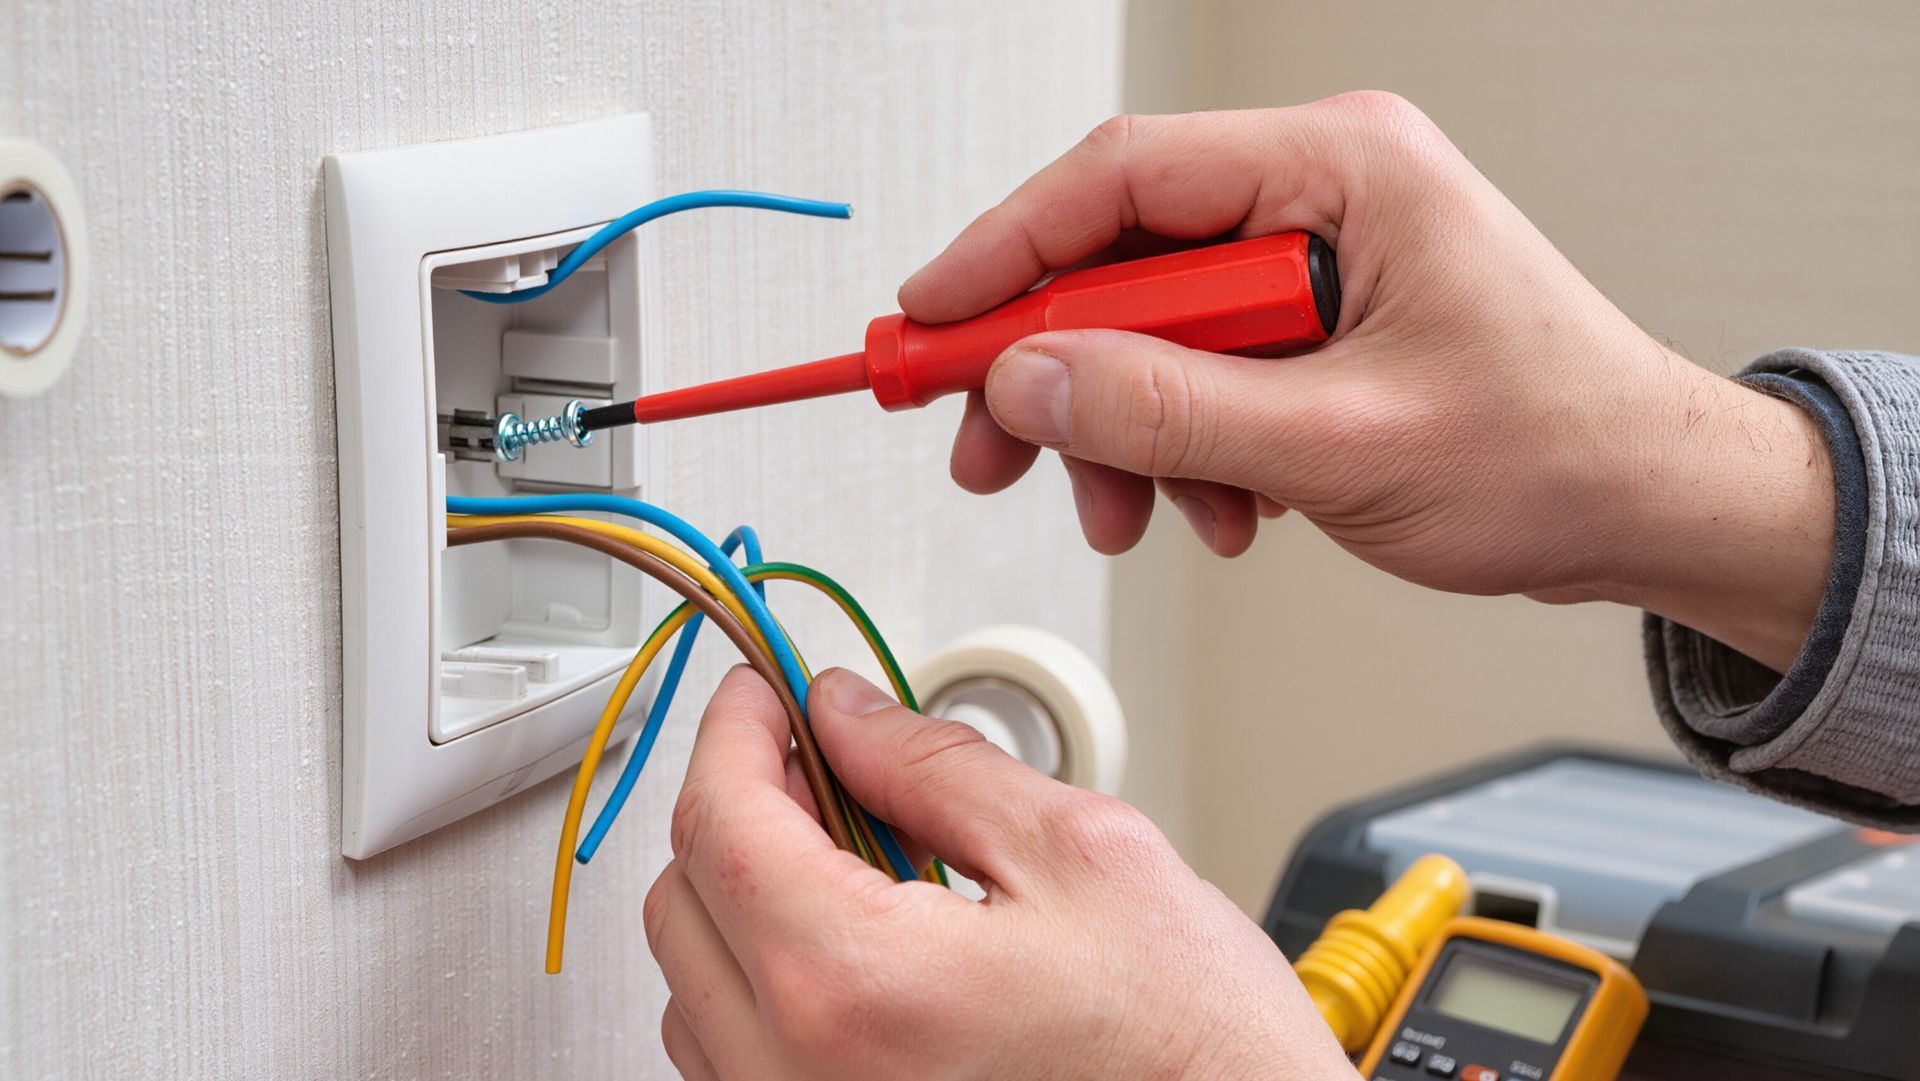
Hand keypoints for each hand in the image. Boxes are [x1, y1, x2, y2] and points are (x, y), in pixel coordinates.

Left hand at [646, 667, 1354, 1079]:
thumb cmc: (1191, 1049)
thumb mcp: (1082, 856)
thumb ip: (937, 767)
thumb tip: (847, 714)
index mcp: (855, 985)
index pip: (723, 821)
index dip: (737, 728)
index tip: (765, 688)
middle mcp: (799, 1075)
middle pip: (684, 898)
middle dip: (739, 801)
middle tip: (816, 753)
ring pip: (693, 983)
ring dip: (744, 892)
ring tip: (850, 848)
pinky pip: (732, 1056)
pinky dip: (763, 977)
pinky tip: (853, 938)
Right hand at [903, 95, 1833, 670]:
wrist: (1647, 509)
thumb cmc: (1554, 450)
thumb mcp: (1341, 444)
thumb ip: (1168, 408)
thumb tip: (1028, 377)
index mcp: (1341, 168)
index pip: (1120, 179)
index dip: (1003, 251)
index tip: (926, 323)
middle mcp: (1321, 193)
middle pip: (1120, 256)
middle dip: (1054, 369)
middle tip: (987, 445)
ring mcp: (1316, 257)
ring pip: (1150, 326)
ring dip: (1124, 429)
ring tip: (1136, 511)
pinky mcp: (1316, 321)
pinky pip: (1200, 369)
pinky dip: (1184, 446)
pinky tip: (1222, 507)